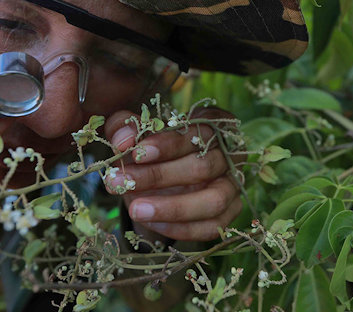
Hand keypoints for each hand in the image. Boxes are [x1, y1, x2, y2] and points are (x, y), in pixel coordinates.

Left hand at [103, 107, 243, 241]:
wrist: (163, 177)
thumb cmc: (152, 148)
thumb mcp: (135, 132)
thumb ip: (124, 128)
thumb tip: (122, 140)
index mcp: (212, 125)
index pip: (196, 134)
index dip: (167, 145)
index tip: (137, 154)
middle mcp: (229, 154)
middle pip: (203, 167)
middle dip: (159, 177)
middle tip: (119, 182)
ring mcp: (232, 186)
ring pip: (214, 201)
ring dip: (173, 208)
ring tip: (135, 209)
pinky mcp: (229, 212)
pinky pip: (211, 227)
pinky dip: (180, 228)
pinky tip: (151, 222)